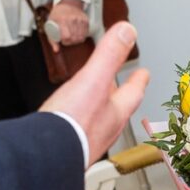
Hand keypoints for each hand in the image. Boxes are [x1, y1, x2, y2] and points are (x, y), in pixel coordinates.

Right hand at [39, 22, 148, 166]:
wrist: (46, 157)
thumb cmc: (73, 125)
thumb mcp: (93, 80)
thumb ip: (110, 55)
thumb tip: (128, 32)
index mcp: (115, 112)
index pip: (133, 92)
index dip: (138, 80)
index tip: (144, 73)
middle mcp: (104, 129)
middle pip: (117, 108)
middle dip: (119, 95)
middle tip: (122, 87)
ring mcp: (87, 141)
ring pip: (99, 121)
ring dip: (99, 109)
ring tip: (95, 101)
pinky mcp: (69, 148)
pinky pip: (78, 130)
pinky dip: (78, 122)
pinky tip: (67, 122)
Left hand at [47, 0, 88, 51]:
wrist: (68, 3)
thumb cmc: (58, 14)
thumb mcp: (50, 24)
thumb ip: (52, 38)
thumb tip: (56, 50)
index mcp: (62, 19)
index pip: (67, 36)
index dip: (65, 41)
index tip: (63, 40)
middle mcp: (72, 19)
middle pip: (74, 38)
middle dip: (71, 42)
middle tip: (67, 40)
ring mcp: (80, 19)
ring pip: (81, 37)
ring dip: (76, 40)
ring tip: (72, 37)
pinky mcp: (86, 20)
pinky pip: (85, 34)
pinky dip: (82, 37)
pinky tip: (77, 35)